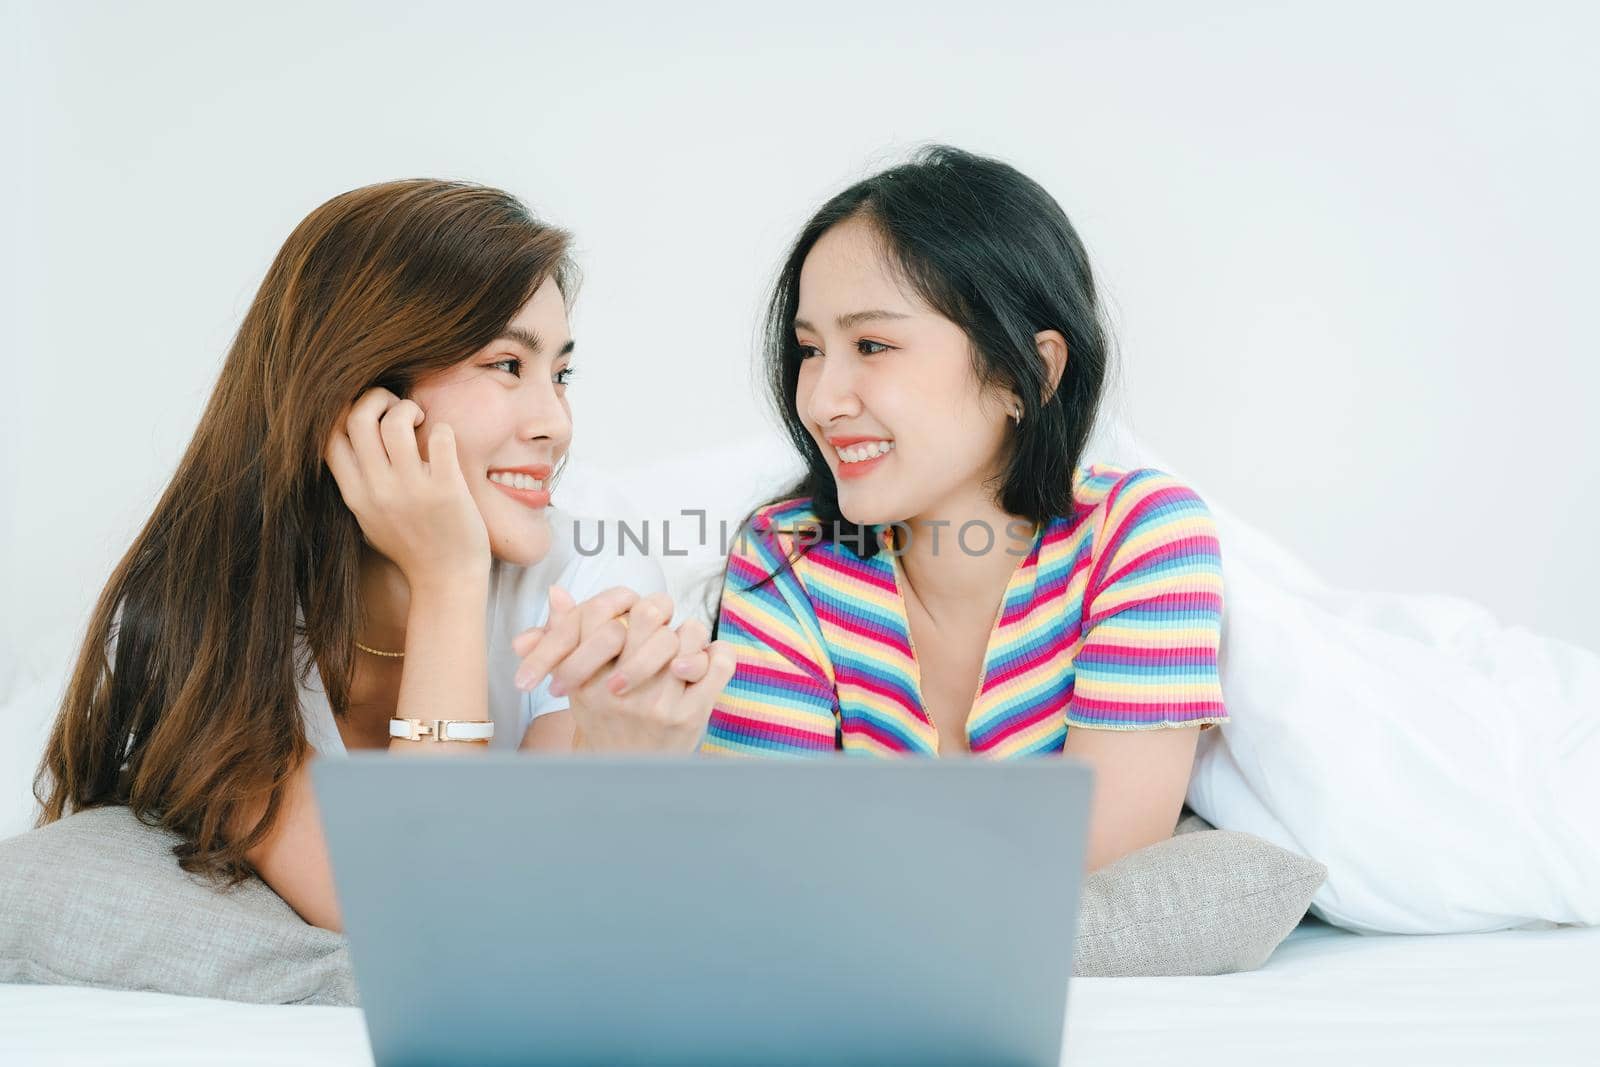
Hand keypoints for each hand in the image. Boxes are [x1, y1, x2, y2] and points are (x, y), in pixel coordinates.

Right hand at [324, 387, 490, 589]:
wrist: (447, 580)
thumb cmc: (411, 546)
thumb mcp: (369, 519)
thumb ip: (356, 483)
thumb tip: (348, 441)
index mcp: (355, 495)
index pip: (328, 437)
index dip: (345, 412)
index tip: (369, 415)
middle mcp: (378, 490)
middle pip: (358, 419)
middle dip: (377, 398)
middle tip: (398, 406)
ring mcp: (411, 490)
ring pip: (395, 423)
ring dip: (409, 409)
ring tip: (421, 420)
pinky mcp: (446, 491)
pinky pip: (440, 438)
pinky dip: (442, 430)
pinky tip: (444, 441)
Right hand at [511, 586, 735, 752]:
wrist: (626, 774)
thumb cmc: (604, 719)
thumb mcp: (578, 684)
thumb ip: (566, 636)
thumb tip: (558, 592)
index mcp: (588, 679)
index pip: (603, 616)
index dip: (622, 603)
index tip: (629, 614)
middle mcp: (620, 691)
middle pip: (648, 615)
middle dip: (657, 612)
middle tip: (657, 625)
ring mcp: (658, 704)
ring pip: (687, 634)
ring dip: (688, 634)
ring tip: (679, 647)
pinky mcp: (691, 715)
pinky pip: (719, 663)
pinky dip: (718, 654)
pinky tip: (705, 660)